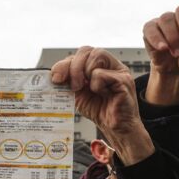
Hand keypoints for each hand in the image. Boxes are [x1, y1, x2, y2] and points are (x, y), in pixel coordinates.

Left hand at [51, 47, 154, 164]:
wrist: (114, 127)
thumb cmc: (98, 109)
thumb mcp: (77, 92)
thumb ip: (68, 80)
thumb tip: (54, 74)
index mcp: (98, 64)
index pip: (80, 53)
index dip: (65, 63)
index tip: (57, 79)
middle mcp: (109, 64)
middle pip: (86, 50)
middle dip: (74, 67)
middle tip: (74, 86)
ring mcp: (119, 70)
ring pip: (96, 55)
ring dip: (86, 74)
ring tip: (90, 90)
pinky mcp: (124, 80)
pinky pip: (102, 74)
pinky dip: (97, 86)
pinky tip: (104, 95)